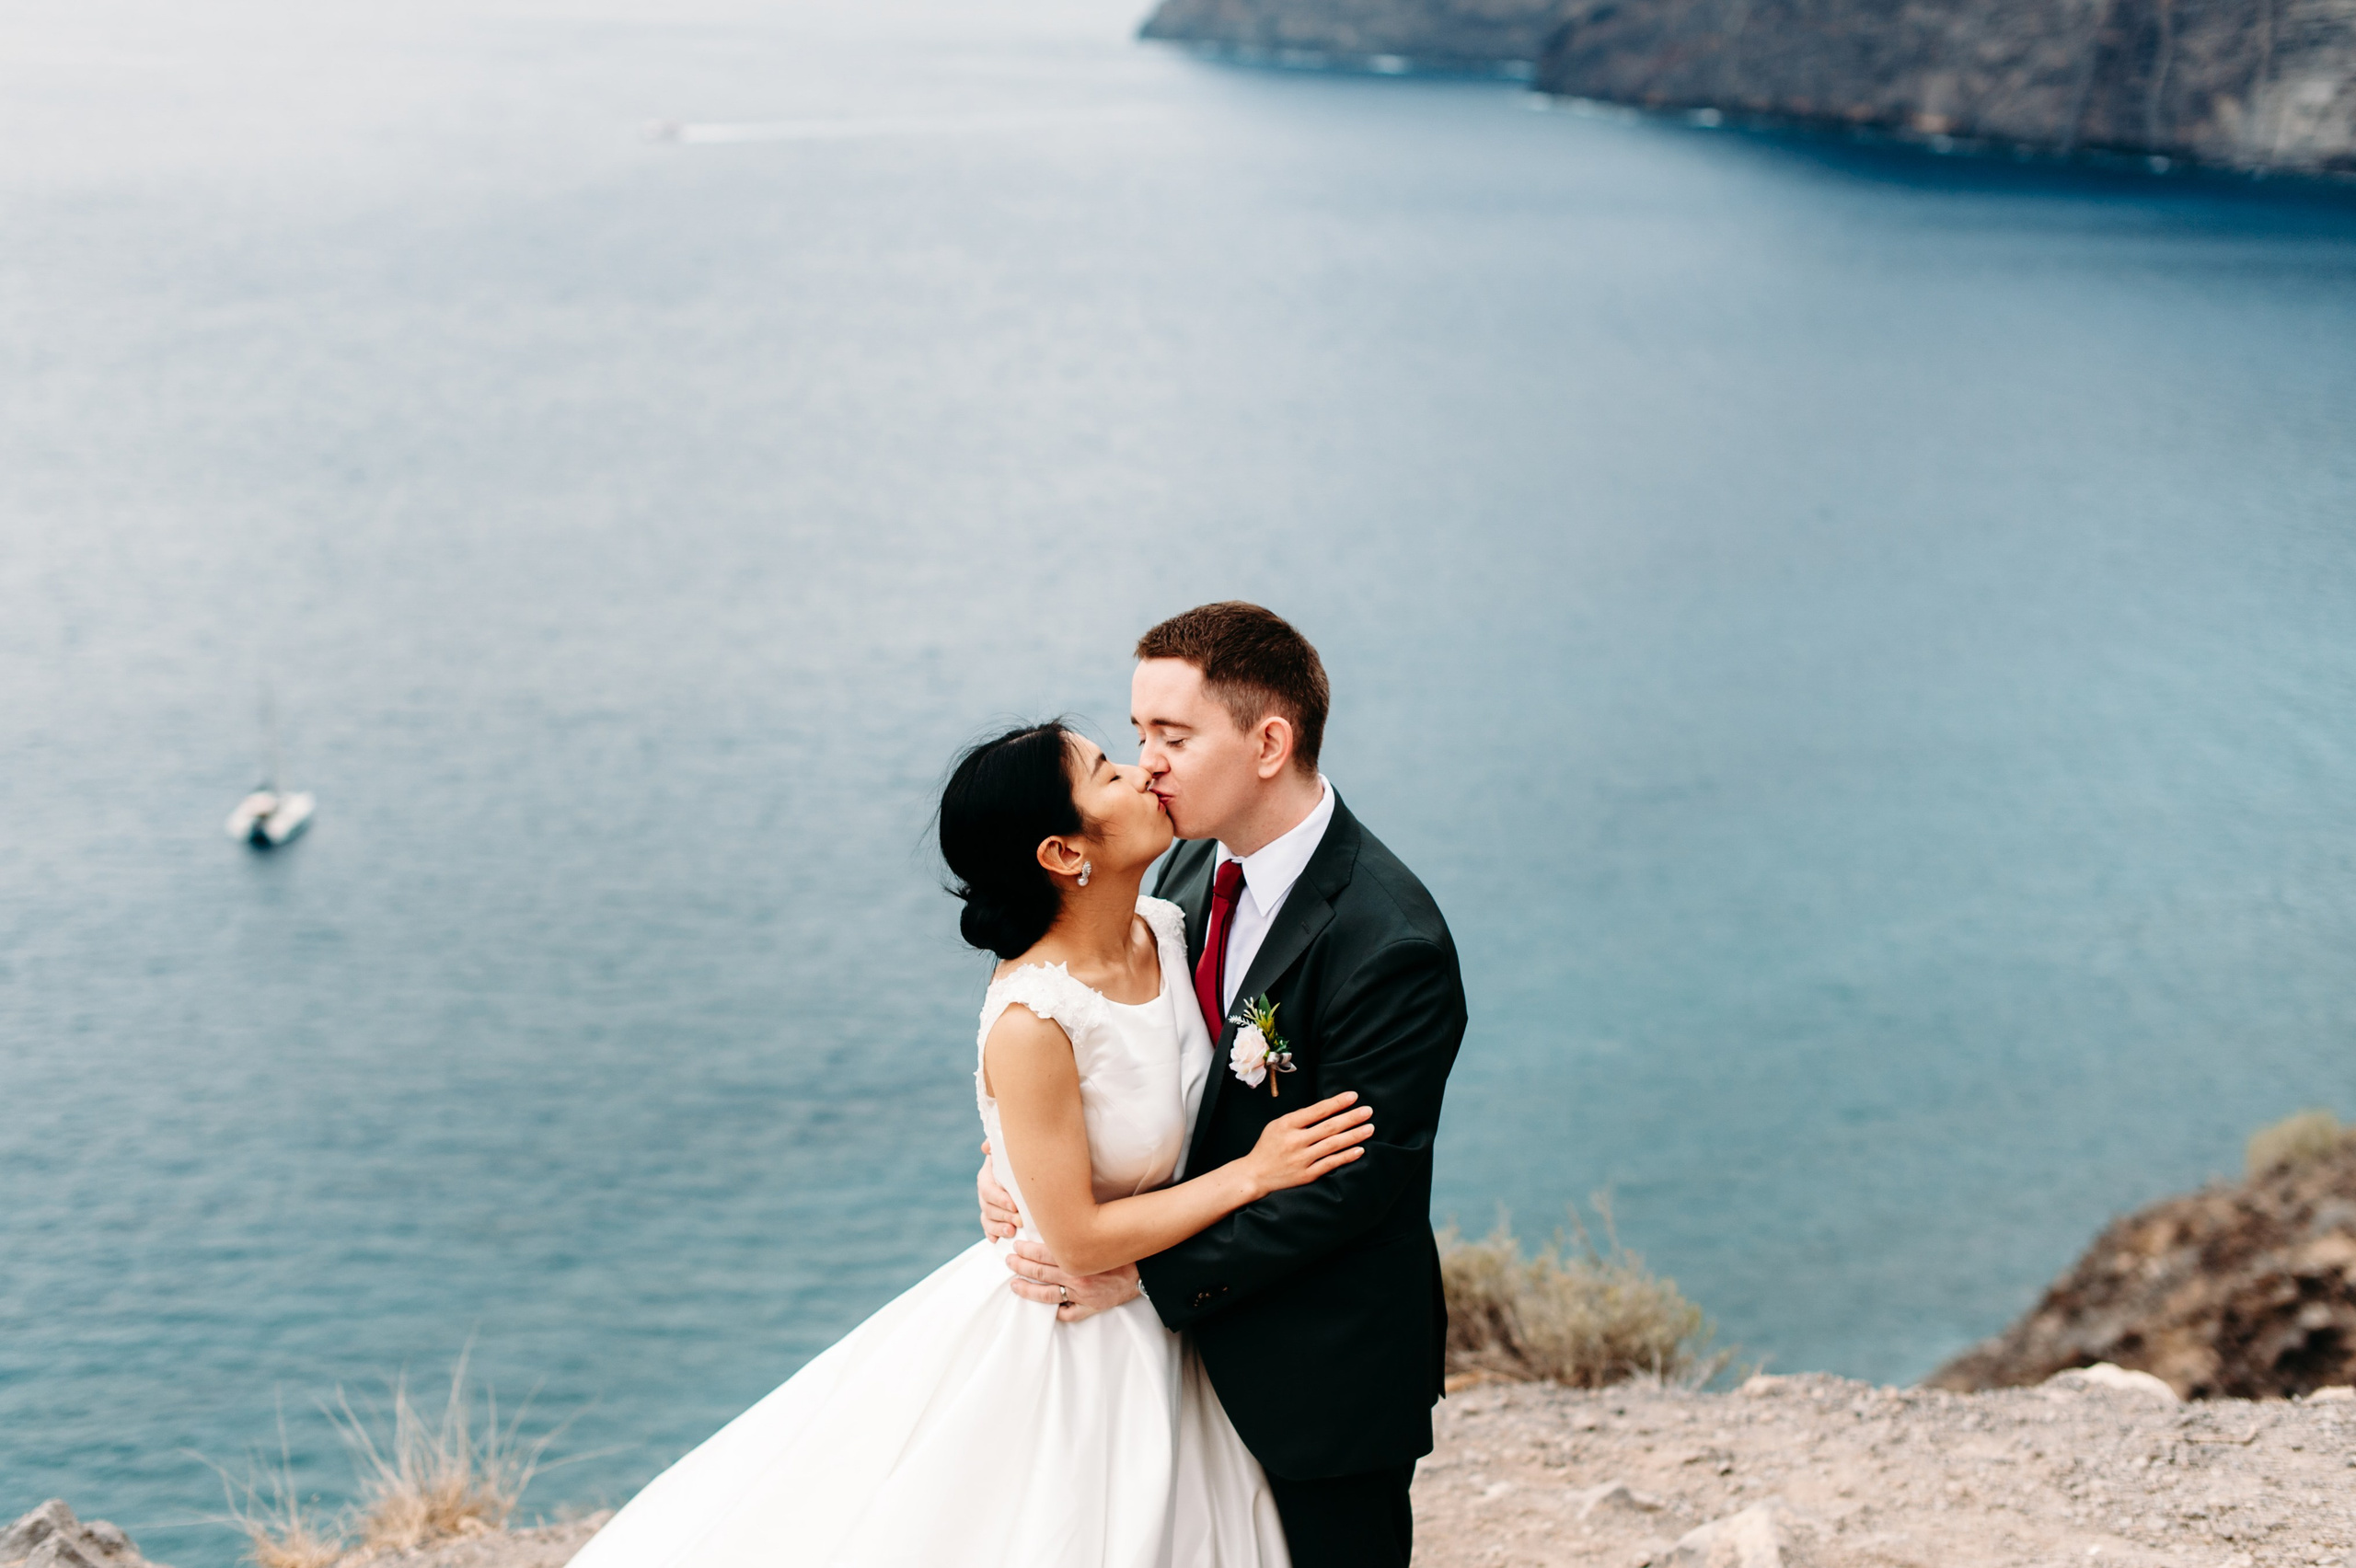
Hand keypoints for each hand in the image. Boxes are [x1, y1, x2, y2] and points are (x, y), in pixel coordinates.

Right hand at [977, 1140, 1020, 1240]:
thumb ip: (997, 1145)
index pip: (988, 1190)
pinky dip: (992, 1234)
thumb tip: (985, 1148)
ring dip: (998, 1228)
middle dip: (1003, 1215)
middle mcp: (985, 1193)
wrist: (1024, 1171)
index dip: (1000, 1199)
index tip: (1014, 1205)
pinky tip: (997, 1240)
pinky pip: (988, 1229)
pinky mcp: (993, 1218)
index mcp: (987, 1177)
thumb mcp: (1009, 1151)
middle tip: (1019, 1221)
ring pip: (988, 1220)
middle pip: (988, 1207)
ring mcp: (987, 1207)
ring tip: (1011, 1232)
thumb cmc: (1018, 1159)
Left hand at [1005, 1239, 1139, 1322]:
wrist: (1148, 1268)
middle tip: (1009, 1261)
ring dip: (1028, 1289)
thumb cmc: (1124, 1248)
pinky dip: (1059, 1313)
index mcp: (1078, 1255)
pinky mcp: (1092, 1306)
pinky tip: (1047, 1310)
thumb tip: (1058, 1222)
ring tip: (1014, 1285)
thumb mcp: (1101, 1232)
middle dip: (1021, 1266)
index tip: (1016, 1246)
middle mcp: (1077, 1275)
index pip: (1044, 1252)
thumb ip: (1079, 1230)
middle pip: (1041, 1271)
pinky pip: (1071, 1313)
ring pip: (1048, 1294)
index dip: (1026, 1250)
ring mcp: (1083, 1293)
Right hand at [1240, 1091, 1372, 1199]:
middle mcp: (1295, 1141)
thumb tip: (1323, 1110)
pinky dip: (1346, 1156)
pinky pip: (1331, 1164)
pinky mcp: (1307, 1175)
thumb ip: (1298, 1118)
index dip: (1336, 1103)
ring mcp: (1302, 1159)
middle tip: (1368, 1111)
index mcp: (1287, 1124)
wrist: (1255, 1175)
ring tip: (1369, 1128)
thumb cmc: (1268, 1147)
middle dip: (1351, 1118)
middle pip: (1329, 1127)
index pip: (1317, 1111)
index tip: (1353, 1096)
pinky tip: (1360, 1150)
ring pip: (1333, 1145)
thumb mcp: (1277, 1125)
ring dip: (1354, 1136)